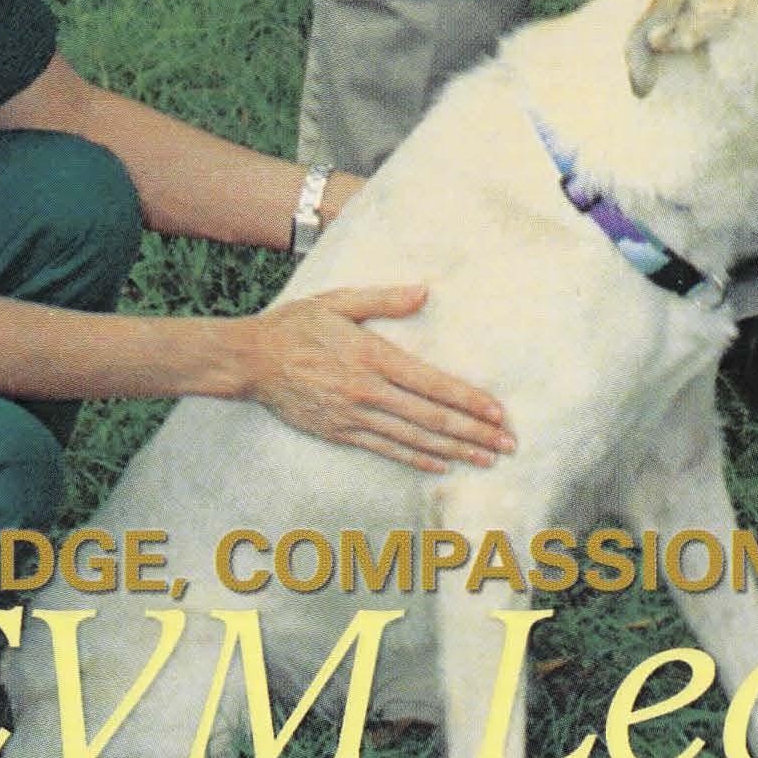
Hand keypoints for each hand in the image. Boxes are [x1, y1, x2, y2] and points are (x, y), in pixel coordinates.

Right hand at [238, 286, 514, 472]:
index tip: (498, 412)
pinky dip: (416, 459)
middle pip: (432, 418)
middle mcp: (368, 392)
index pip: (432, 384)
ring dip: (454, 451)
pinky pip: (386, 450)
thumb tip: (424, 292)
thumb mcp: (339, 300)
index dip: (469, 400)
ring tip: (485, 460)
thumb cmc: (298, 324)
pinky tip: (440, 465)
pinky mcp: (340, 433)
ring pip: (414, 440)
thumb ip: (384, 299)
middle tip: (506, 445)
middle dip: (473, 433)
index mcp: (373, 356)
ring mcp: (354, 417)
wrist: (251, 360)